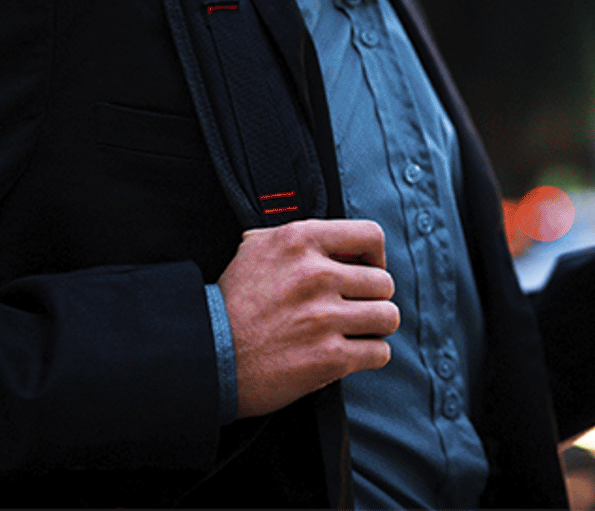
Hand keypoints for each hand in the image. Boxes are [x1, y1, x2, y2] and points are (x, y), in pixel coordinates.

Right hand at [217, 218, 398, 418]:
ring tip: (356, 331)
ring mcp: (323, 317)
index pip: (371, 236)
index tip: (367, 269)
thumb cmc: (231, 304)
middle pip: (383, 282)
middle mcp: (314, 275)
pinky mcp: (328, 358)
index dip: (375, 256)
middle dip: (372, 298)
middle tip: (354, 309)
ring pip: (387, 316)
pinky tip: (351, 354)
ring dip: (375, 327)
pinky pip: (378, 352)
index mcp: (299, 240)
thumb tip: (334, 240)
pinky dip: (370, 355)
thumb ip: (296, 238)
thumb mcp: (255, 248)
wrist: (207, 355)